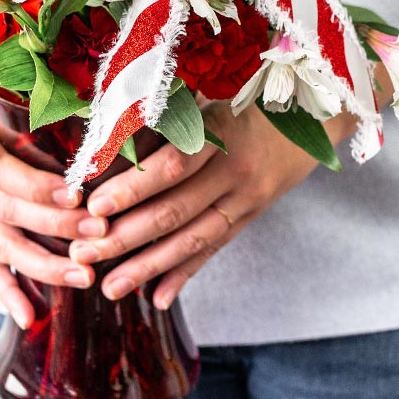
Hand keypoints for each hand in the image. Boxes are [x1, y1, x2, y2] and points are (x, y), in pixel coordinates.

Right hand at [0, 69, 108, 328]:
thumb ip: (33, 113)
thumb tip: (87, 127)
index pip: (1, 170)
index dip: (36, 185)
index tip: (76, 193)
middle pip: (6, 212)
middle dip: (56, 225)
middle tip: (99, 233)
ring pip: (1, 244)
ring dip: (43, 265)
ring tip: (84, 278)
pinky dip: (8, 292)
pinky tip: (31, 318)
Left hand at [69, 100, 357, 309]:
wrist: (315, 117)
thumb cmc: (247, 100)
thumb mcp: (212, 99)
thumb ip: (169, 120)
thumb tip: (111, 140)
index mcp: (220, 134)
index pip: (172, 166)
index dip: (133, 187)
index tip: (93, 205)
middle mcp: (234, 172)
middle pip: (176, 211)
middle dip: (126, 236)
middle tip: (83, 252)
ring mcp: (246, 199)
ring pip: (193, 240)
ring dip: (148, 267)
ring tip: (109, 287)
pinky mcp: (250, 217)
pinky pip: (214, 250)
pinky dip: (186, 275)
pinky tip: (159, 298)